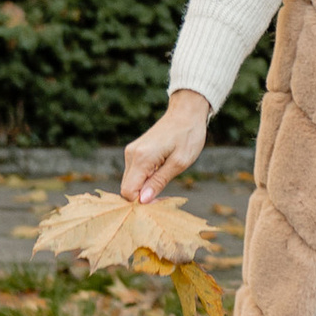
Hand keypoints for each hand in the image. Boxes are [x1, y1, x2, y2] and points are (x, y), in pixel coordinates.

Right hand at [123, 86, 210, 204]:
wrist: (186, 112)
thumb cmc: (188, 136)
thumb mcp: (179, 162)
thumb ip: (159, 182)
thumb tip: (143, 201)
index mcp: (142, 158)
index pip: (128, 191)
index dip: (142, 202)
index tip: (160, 201)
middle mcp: (131, 154)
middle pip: (127, 187)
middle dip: (143, 196)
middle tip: (165, 194)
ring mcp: (132, 152)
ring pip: (131, 181)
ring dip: (145, 187)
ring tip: (166, 178)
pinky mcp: (136, 151)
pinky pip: (135, 172)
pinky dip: (145, 178)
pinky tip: (161, 172)